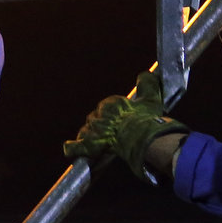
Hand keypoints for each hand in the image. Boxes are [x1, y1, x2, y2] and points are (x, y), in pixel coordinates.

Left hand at [61, 71, 189, 178]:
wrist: (138, 136)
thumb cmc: (144, 119)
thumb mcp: (150, 99)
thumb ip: (147, 84)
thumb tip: (145, 74)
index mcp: (110, 103)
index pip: (107, 107)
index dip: (115, 115)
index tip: (123, 120)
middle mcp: (97, 114)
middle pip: (97, 119)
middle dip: (104, 125)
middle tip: (115, 133)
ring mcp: (91, 130)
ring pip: (87, 131)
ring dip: (93, 136)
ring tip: (103, 142)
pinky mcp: (87, 144)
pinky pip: (74, 147)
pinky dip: (73, 148)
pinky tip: (71, 148)